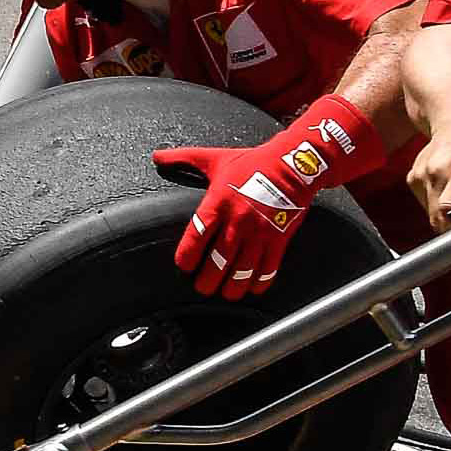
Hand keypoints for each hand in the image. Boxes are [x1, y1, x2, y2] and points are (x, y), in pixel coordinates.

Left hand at [153, 94, 382, 299]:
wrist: (293, 165)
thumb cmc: (252, 162)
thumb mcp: (214, 159)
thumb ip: (183, 159)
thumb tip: (157, 156)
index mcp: (218, 203)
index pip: (197, 234)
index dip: (188, 254)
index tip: (183, 266)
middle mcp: (238, 221)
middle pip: (219, 259)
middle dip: (209, 278)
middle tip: (203, 287)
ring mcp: (260, 231)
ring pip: (244, 268)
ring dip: (234, 285)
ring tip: (226, 293)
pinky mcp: (279, 238)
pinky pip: (270, 266)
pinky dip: (262, 280)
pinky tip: (254, 288)